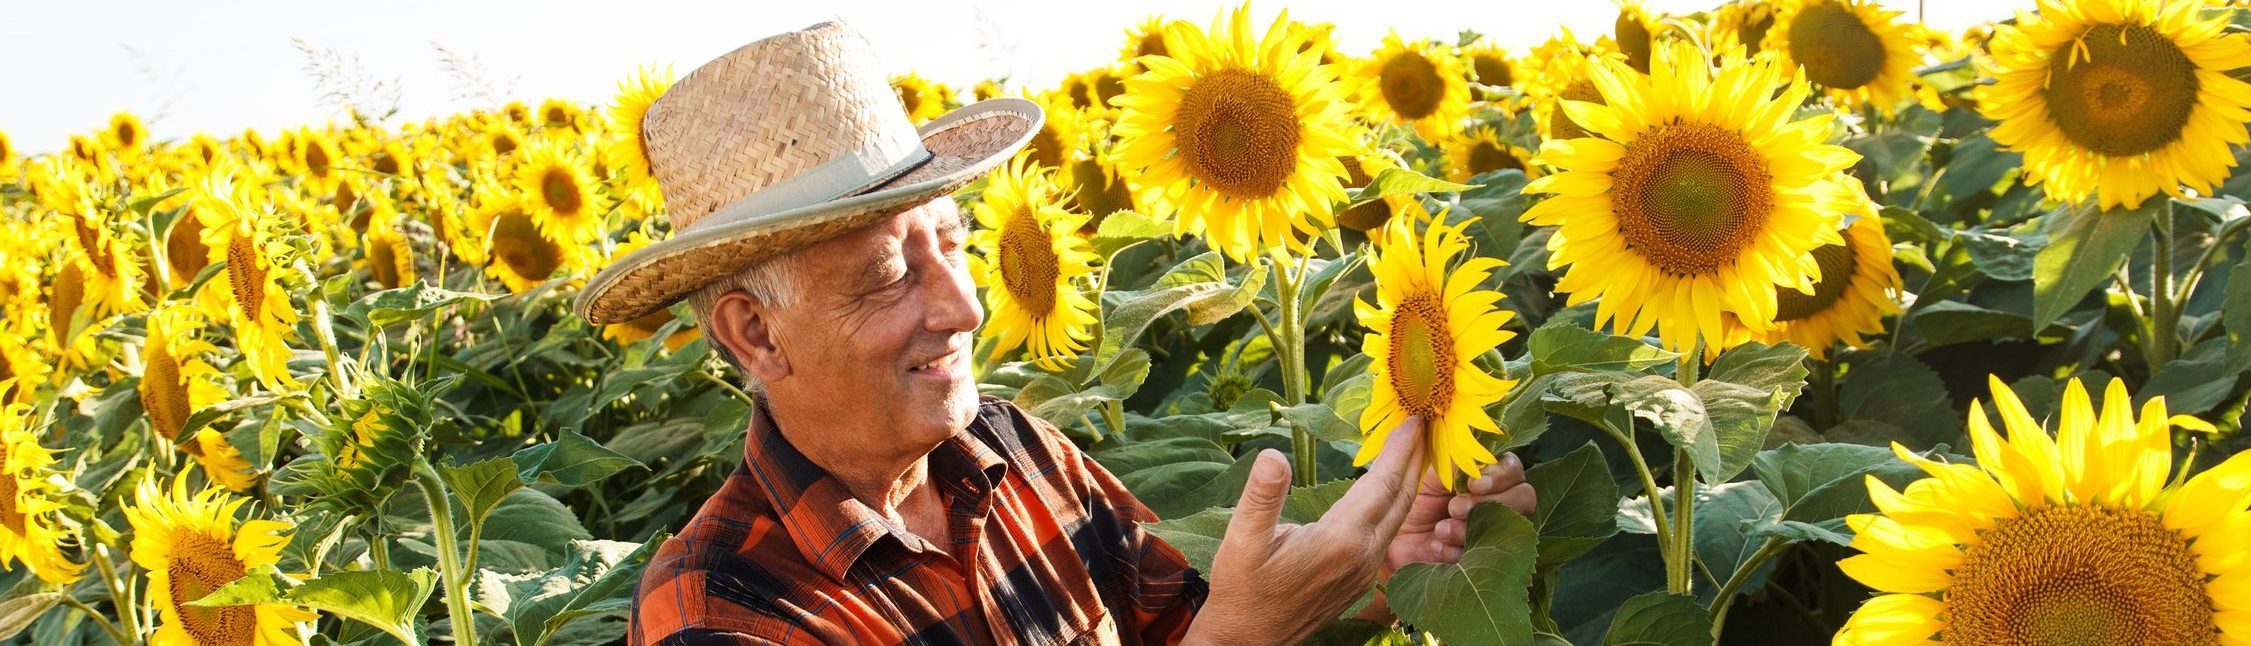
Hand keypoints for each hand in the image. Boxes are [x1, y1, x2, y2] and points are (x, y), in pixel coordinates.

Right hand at [1183, 417, 1427, 645]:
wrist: (1248, 640)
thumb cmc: (1242, 590)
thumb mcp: (1241, 540)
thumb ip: (1262, 496)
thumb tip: (1273, 455)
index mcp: (1339, 541)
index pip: (1381, 485)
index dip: (1399, 450)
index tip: (1413, 420)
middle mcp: (1362, 557)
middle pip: (1401, 500)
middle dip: (1415, 461)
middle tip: (1423, 427)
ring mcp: (1364, 572)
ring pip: (1397, 519)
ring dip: (1407, 483)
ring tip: (1411, 452)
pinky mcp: (1359, 581)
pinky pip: (1386, 534)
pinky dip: (1393, 506)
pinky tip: (1386, 493)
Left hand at [1384, 454, 1537, 575]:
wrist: (1388, 533)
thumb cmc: (1408, 496)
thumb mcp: (1426, 471)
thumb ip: (1451, 455)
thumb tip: (1467, 444)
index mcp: (1484, 475)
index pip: (1512, 468)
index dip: (1500, 475)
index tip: (1473, 483)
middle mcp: (1495, 501)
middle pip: (1524, 496)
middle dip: (1490, 502)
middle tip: (1455, 508)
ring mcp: (1491, 530)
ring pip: (1509, 527)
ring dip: (1473, 528)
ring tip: (1441, 530)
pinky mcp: (1479, 557)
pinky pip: (1486, 556)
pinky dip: (1459, 550)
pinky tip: (1437, 547)